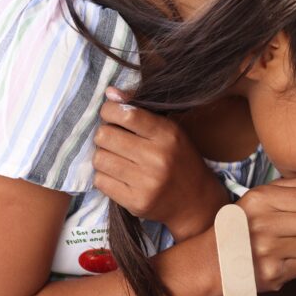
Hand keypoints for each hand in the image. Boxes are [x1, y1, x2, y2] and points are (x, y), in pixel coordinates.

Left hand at [93, 89, 228, 240]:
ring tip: (116, 158)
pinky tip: (118, 176)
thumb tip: (109, 92)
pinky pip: (101, 182)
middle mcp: (157, 158)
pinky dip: (105, 177)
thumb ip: (140, 110)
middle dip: (104, 135)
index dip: (109, 111)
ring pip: (99, 159)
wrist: (196, 202)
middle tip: (113, 140)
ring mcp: (146, 183)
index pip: (126, 114)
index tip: (110, 114)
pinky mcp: (136, 203)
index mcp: (167, 135)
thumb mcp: (169, 130)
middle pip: (105, 136)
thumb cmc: (180, 160)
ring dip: (103, 156)